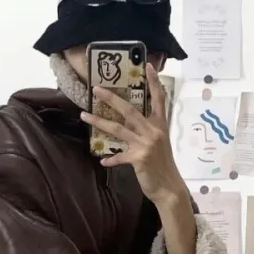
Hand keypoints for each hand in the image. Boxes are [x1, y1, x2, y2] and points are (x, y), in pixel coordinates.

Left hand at [80, 63, 185, 205]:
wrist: (169, 187)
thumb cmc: (162, 166)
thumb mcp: (160, 144)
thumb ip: (147, 132)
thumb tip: (132, 124)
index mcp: (160, 125)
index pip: (158, 99)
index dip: (154, 82)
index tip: (148, 66)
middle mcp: (153, 131)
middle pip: (130, 110)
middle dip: (112, 98)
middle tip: (97, 89)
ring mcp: (146, 144)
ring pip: (118, 129)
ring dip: (99, 122)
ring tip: (84, 116)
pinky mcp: (139, 159)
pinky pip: (119, 157)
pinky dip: (111, 159)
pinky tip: (103, 161)